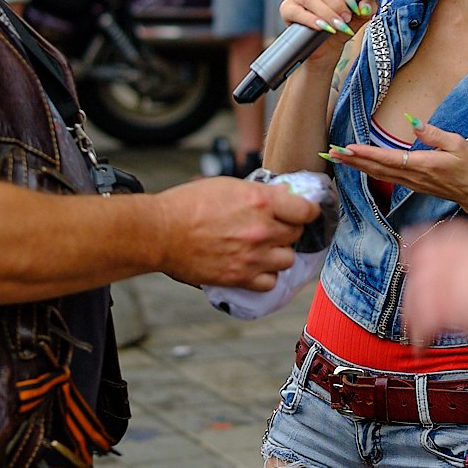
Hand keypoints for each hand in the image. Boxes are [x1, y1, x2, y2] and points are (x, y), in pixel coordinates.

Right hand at [155, 176, 312, 290]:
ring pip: (287, 259)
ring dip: (278, 254)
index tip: (300, 212)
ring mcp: (253, 256)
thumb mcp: (227, 185)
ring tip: (262, 248)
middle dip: (287, 229)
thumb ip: (259, 193)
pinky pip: (270, 282)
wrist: (160, 232)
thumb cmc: (188, 204)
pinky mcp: (240, 277)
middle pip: (296, 234)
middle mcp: (262, 229)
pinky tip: (254, 267)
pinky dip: (265, 276)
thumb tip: (283, 195)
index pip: (306, 210)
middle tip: (271, 227)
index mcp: (261, 201)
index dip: (305, 211)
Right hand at [278, 0, 369, 42]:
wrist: (328, 49)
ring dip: (325, 12)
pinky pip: (296, 11)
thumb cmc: (340, 27)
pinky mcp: (287, 9)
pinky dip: (311, 19)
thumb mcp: (359, 17)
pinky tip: (322, 27)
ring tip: (337, 25)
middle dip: (336, 3)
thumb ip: (367, 8)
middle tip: (346, 17)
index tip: (352, 2)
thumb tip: (366, 5)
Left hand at [324, 120, 467, 217]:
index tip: (348, 148)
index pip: (388, 158)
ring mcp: (410, 182)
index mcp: (422, 165)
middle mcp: (412, 176)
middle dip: (351, 160)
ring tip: (337, 158)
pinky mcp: (411, 184)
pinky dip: (368, 169)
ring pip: (377, 173)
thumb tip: (413, 121)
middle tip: (329, 153)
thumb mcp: (457, 144)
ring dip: (356, 165)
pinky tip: (359, 165)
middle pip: (375, 168)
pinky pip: (384, 177)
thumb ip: (433, 133)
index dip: (367, 153)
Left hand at [400, 219, 467, 346]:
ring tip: (414, 332)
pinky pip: (423, 324)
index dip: (414, 253)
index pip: (428, 243)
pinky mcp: (448, 309)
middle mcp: (449, 259)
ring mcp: (446, 282)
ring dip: (412, 316)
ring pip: (415, 299)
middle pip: (416, 274)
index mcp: (464, 242)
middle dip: (412, 292)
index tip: (408, 261)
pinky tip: (421, 346)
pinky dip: (420, 336)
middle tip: (411, 307)